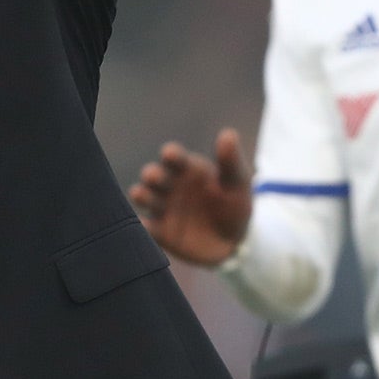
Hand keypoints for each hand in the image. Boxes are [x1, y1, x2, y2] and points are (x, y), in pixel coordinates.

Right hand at [128, 129, 253, 267]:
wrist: (233, 244)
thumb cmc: (234, 205)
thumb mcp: (237, 184)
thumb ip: (230, 162)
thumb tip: (229, 134)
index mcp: (186, 168)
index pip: (174, 157)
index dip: (171, 154)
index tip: (171, 154)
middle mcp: (169, 185)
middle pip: (153, 175)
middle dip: (151, 175)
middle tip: (154, 176)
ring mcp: (161, 207)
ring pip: (143, 196)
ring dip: (141, 194)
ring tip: (141, 194)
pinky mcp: (158, 230)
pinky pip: (145, 227)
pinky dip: (141, 225)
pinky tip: (143, 224)